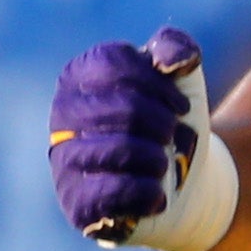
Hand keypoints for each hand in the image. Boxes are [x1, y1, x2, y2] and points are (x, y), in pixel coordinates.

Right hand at [49, 29, 234, 250]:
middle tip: (172, 136)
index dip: (161, 84)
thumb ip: (176, 46)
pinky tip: (157, 193)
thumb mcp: (181, 78)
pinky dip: (150, 192)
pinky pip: (113, 193)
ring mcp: (65, 162)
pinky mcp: (76, 204)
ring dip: (160, 158)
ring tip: (162, 164)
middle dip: (165, 123)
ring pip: (122, 150)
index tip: (179, 104)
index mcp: (78, 78)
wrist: (189, 182)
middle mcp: (62, 118)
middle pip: (126, 108)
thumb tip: (170, 60)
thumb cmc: (173, 122)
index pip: (115, 62)